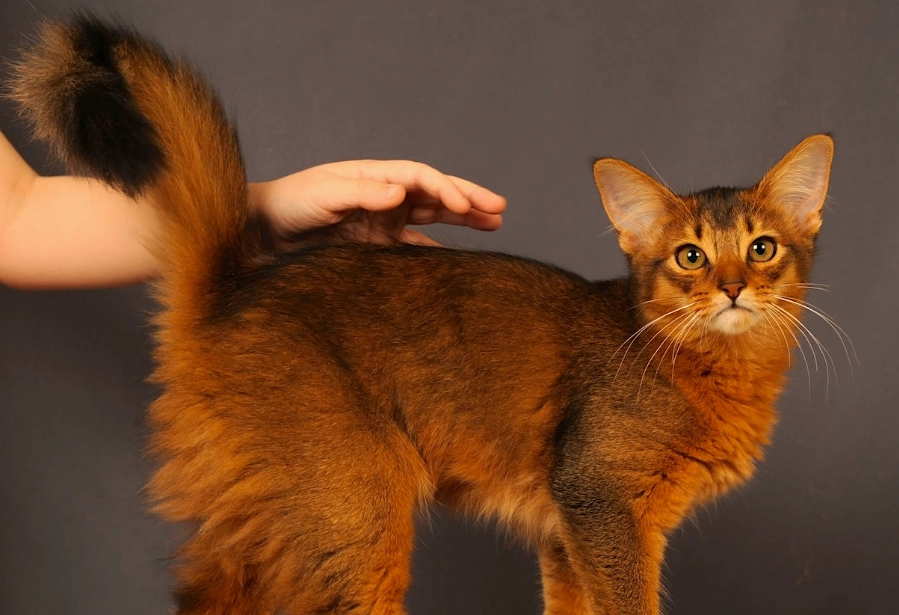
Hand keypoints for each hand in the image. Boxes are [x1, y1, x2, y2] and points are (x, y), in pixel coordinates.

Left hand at [248, 160, 505, 248]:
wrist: (262, 233)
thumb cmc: (290, 204)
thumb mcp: (324, 194)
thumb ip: (363, 193)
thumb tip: (403, 192)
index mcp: (375, 177)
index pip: (421, 178)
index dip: (446, 189)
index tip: (466, 207)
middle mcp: (384, 196)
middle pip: (435, 194)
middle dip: (468, 199)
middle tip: (500, 208)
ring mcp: (383, 223)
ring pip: (432, 219)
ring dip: (461, 221)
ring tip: (494, 223)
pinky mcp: (375, 248)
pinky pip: (413, 250)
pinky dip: (435, 255)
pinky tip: (456, 262)